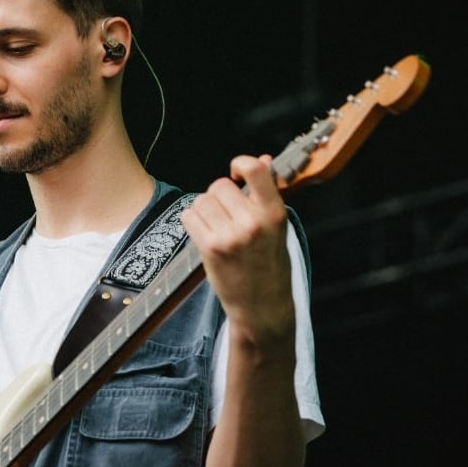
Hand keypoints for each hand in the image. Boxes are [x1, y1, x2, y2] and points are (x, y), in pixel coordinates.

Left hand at [181, 154, 294, 356]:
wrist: (262, 306)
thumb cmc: (271, 265)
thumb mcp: (278, 228)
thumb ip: (267, 194)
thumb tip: (264, 159)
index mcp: (274, 213)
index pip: (255, 170)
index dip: (240, 162)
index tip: (237, 173)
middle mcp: (252, 222)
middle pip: (219, 185)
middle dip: (219, 196)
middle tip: (227, 214)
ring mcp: (229, 236)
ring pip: (202, 200)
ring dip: (205, 209)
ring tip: (217, 226)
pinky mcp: (210, 248)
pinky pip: (189, 216)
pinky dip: (193, 222)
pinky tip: (205, 234)